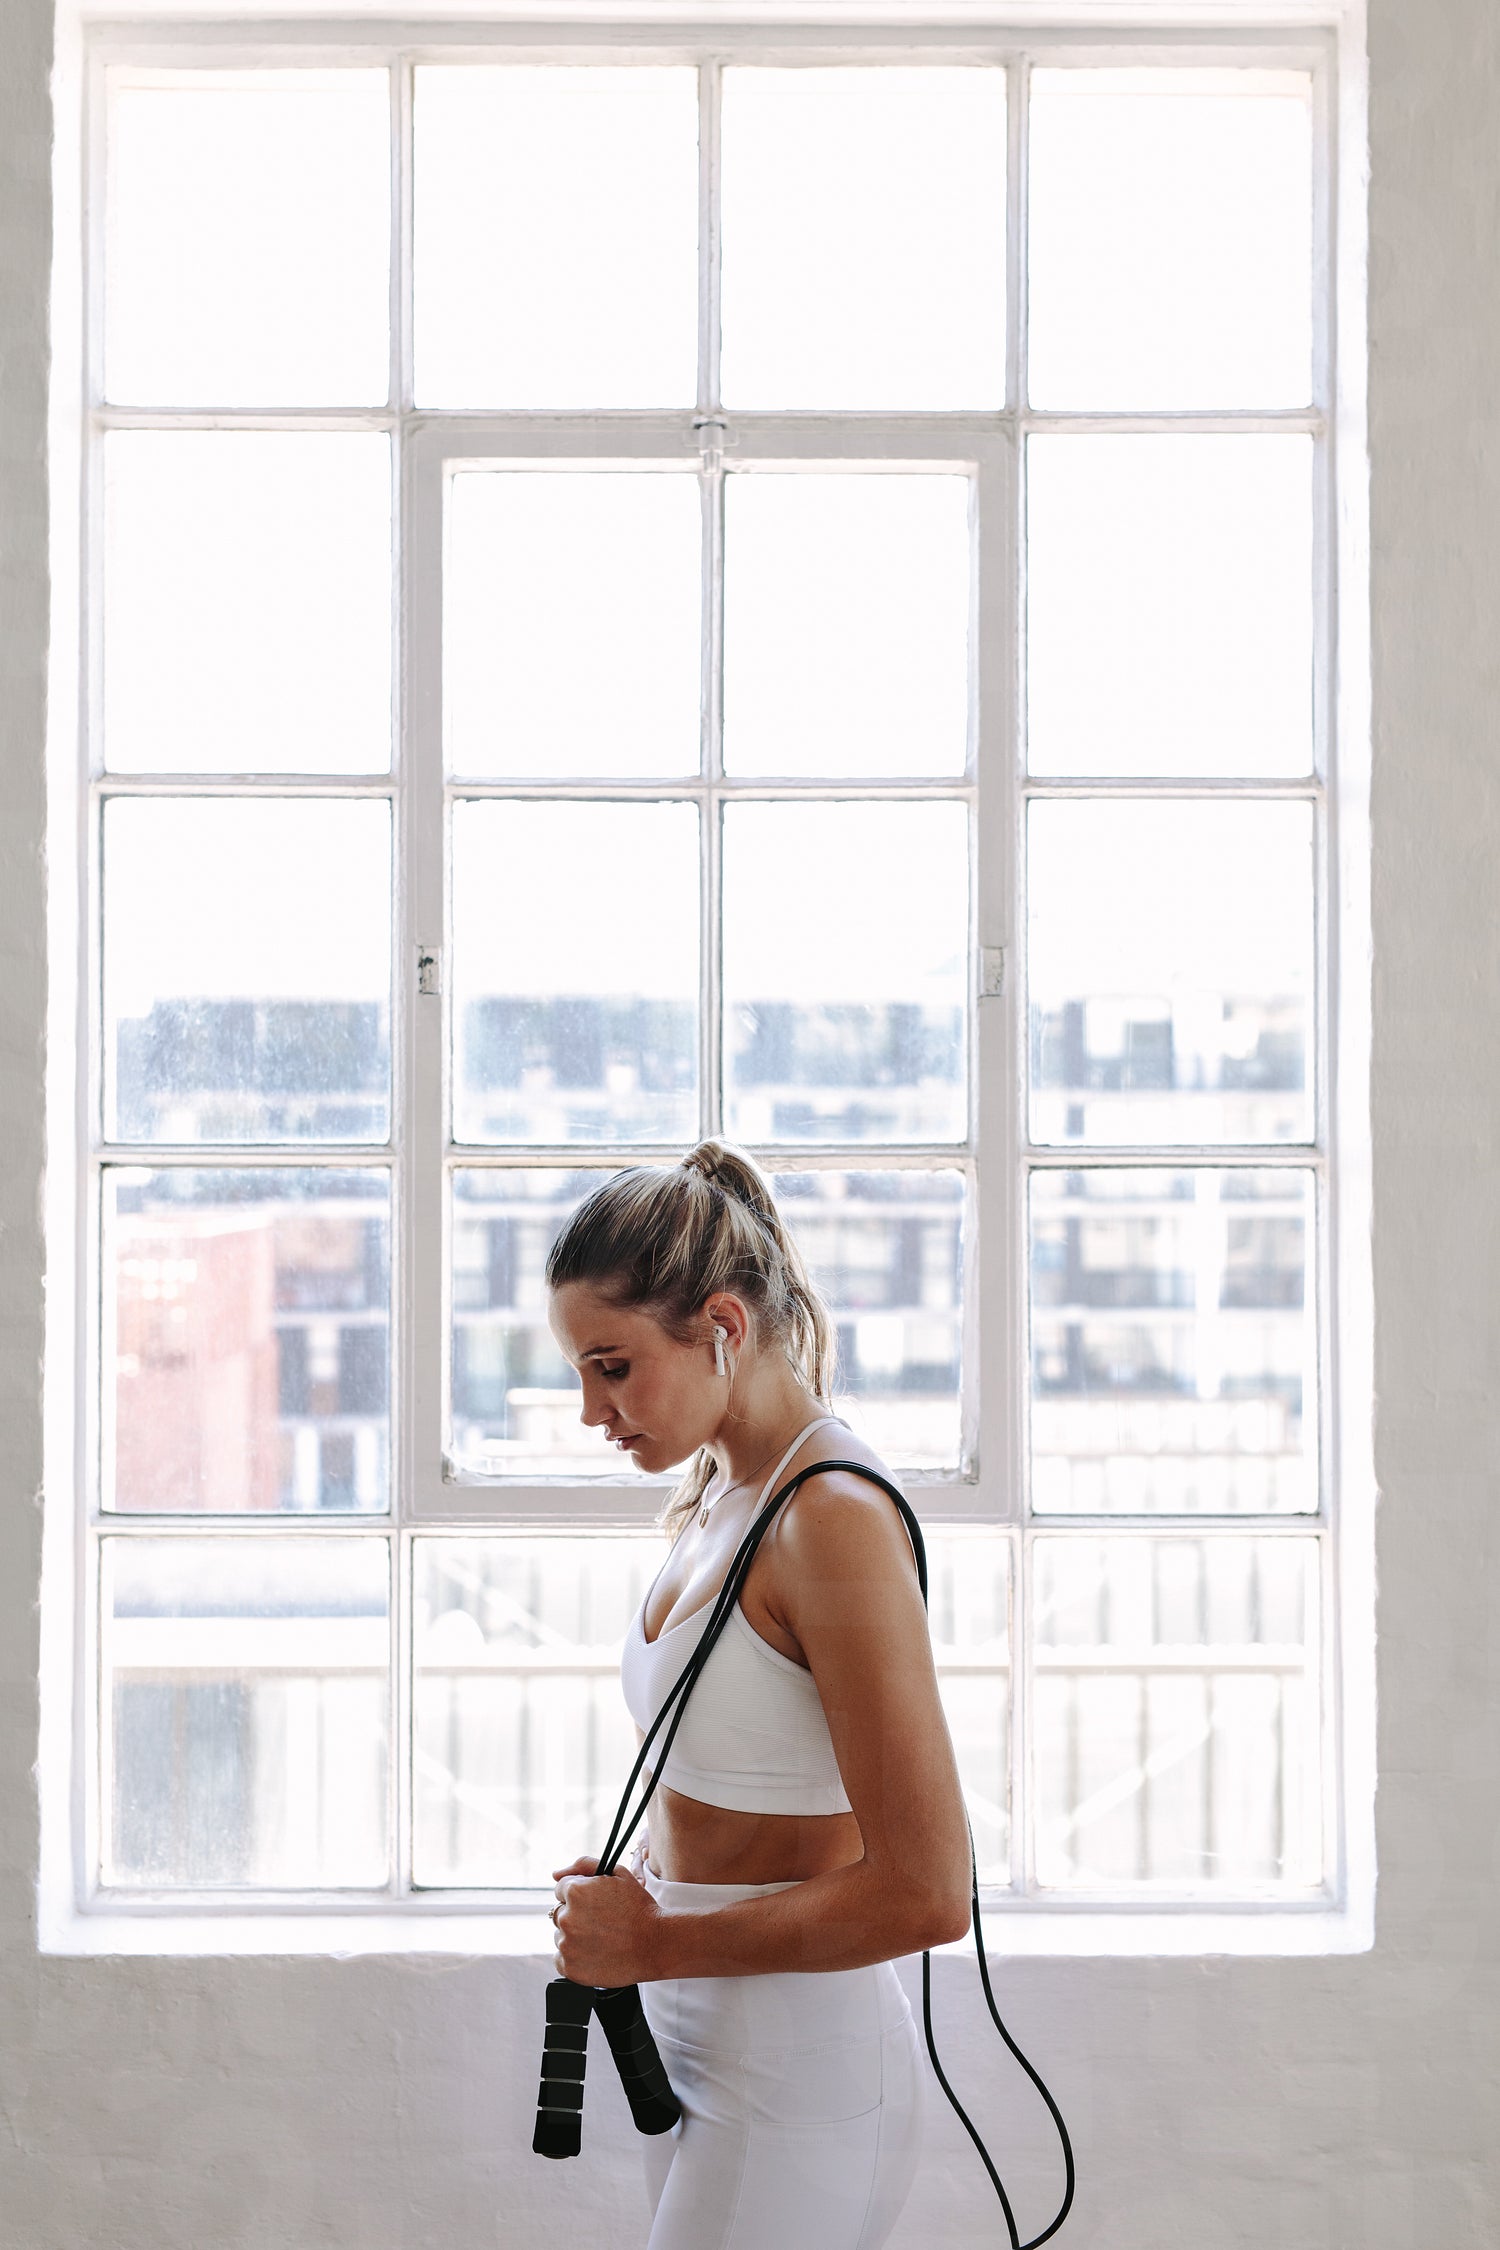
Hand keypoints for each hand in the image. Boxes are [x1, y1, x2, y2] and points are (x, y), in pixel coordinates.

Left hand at [550, 1856, 662, 1985]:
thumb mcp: (617, 1874)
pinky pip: (562, 1959)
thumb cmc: (638, 1908)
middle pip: (559, 1913)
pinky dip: (574, 1957)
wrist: (655, 1944)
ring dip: (574, 1936)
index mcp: (575, 1891)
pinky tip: (595, 1953)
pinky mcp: (570, 1968)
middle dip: (575, 1915)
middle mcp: (566, 1918)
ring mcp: (567, 1945)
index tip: (593, 1904)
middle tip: (600, 1922)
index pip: (561, 1889)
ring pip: (560, 1936)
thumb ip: (583, 1865)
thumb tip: (556, 1874)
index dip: (579, 1895)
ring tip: (601, 1939)